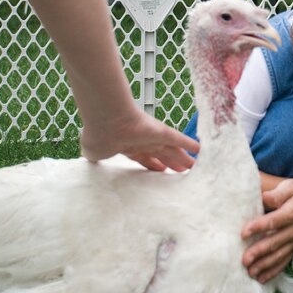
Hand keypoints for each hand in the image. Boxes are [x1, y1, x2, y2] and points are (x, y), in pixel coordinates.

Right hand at [79, 108, 199, 171]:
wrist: (104, 122)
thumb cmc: (98, 135)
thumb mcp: (94, 151)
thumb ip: (96, 156)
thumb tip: (91, 158)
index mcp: (128, 146)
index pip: (145, 157)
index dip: (153, 164)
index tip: (161, 170)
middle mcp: (143, 141)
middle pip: (162, 154)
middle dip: (172, 163)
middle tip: (183, 170)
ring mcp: (153, 137)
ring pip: (173, 150)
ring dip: (184, 158)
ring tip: (195, 166)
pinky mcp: (162, 132)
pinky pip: (180, 139)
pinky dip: (190, 144)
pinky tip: (201, 150)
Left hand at [241, 179, 292, 282]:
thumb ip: (278, 193)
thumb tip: (264, 197)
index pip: (274, 221)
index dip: (258, 227)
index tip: (244, 233)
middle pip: (275, 242)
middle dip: (259, 252)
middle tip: (244, 260)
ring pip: (279, 255)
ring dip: (264, 265)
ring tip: (250, 272)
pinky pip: (285, 261)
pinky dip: (273, 271)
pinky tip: (261, 278)